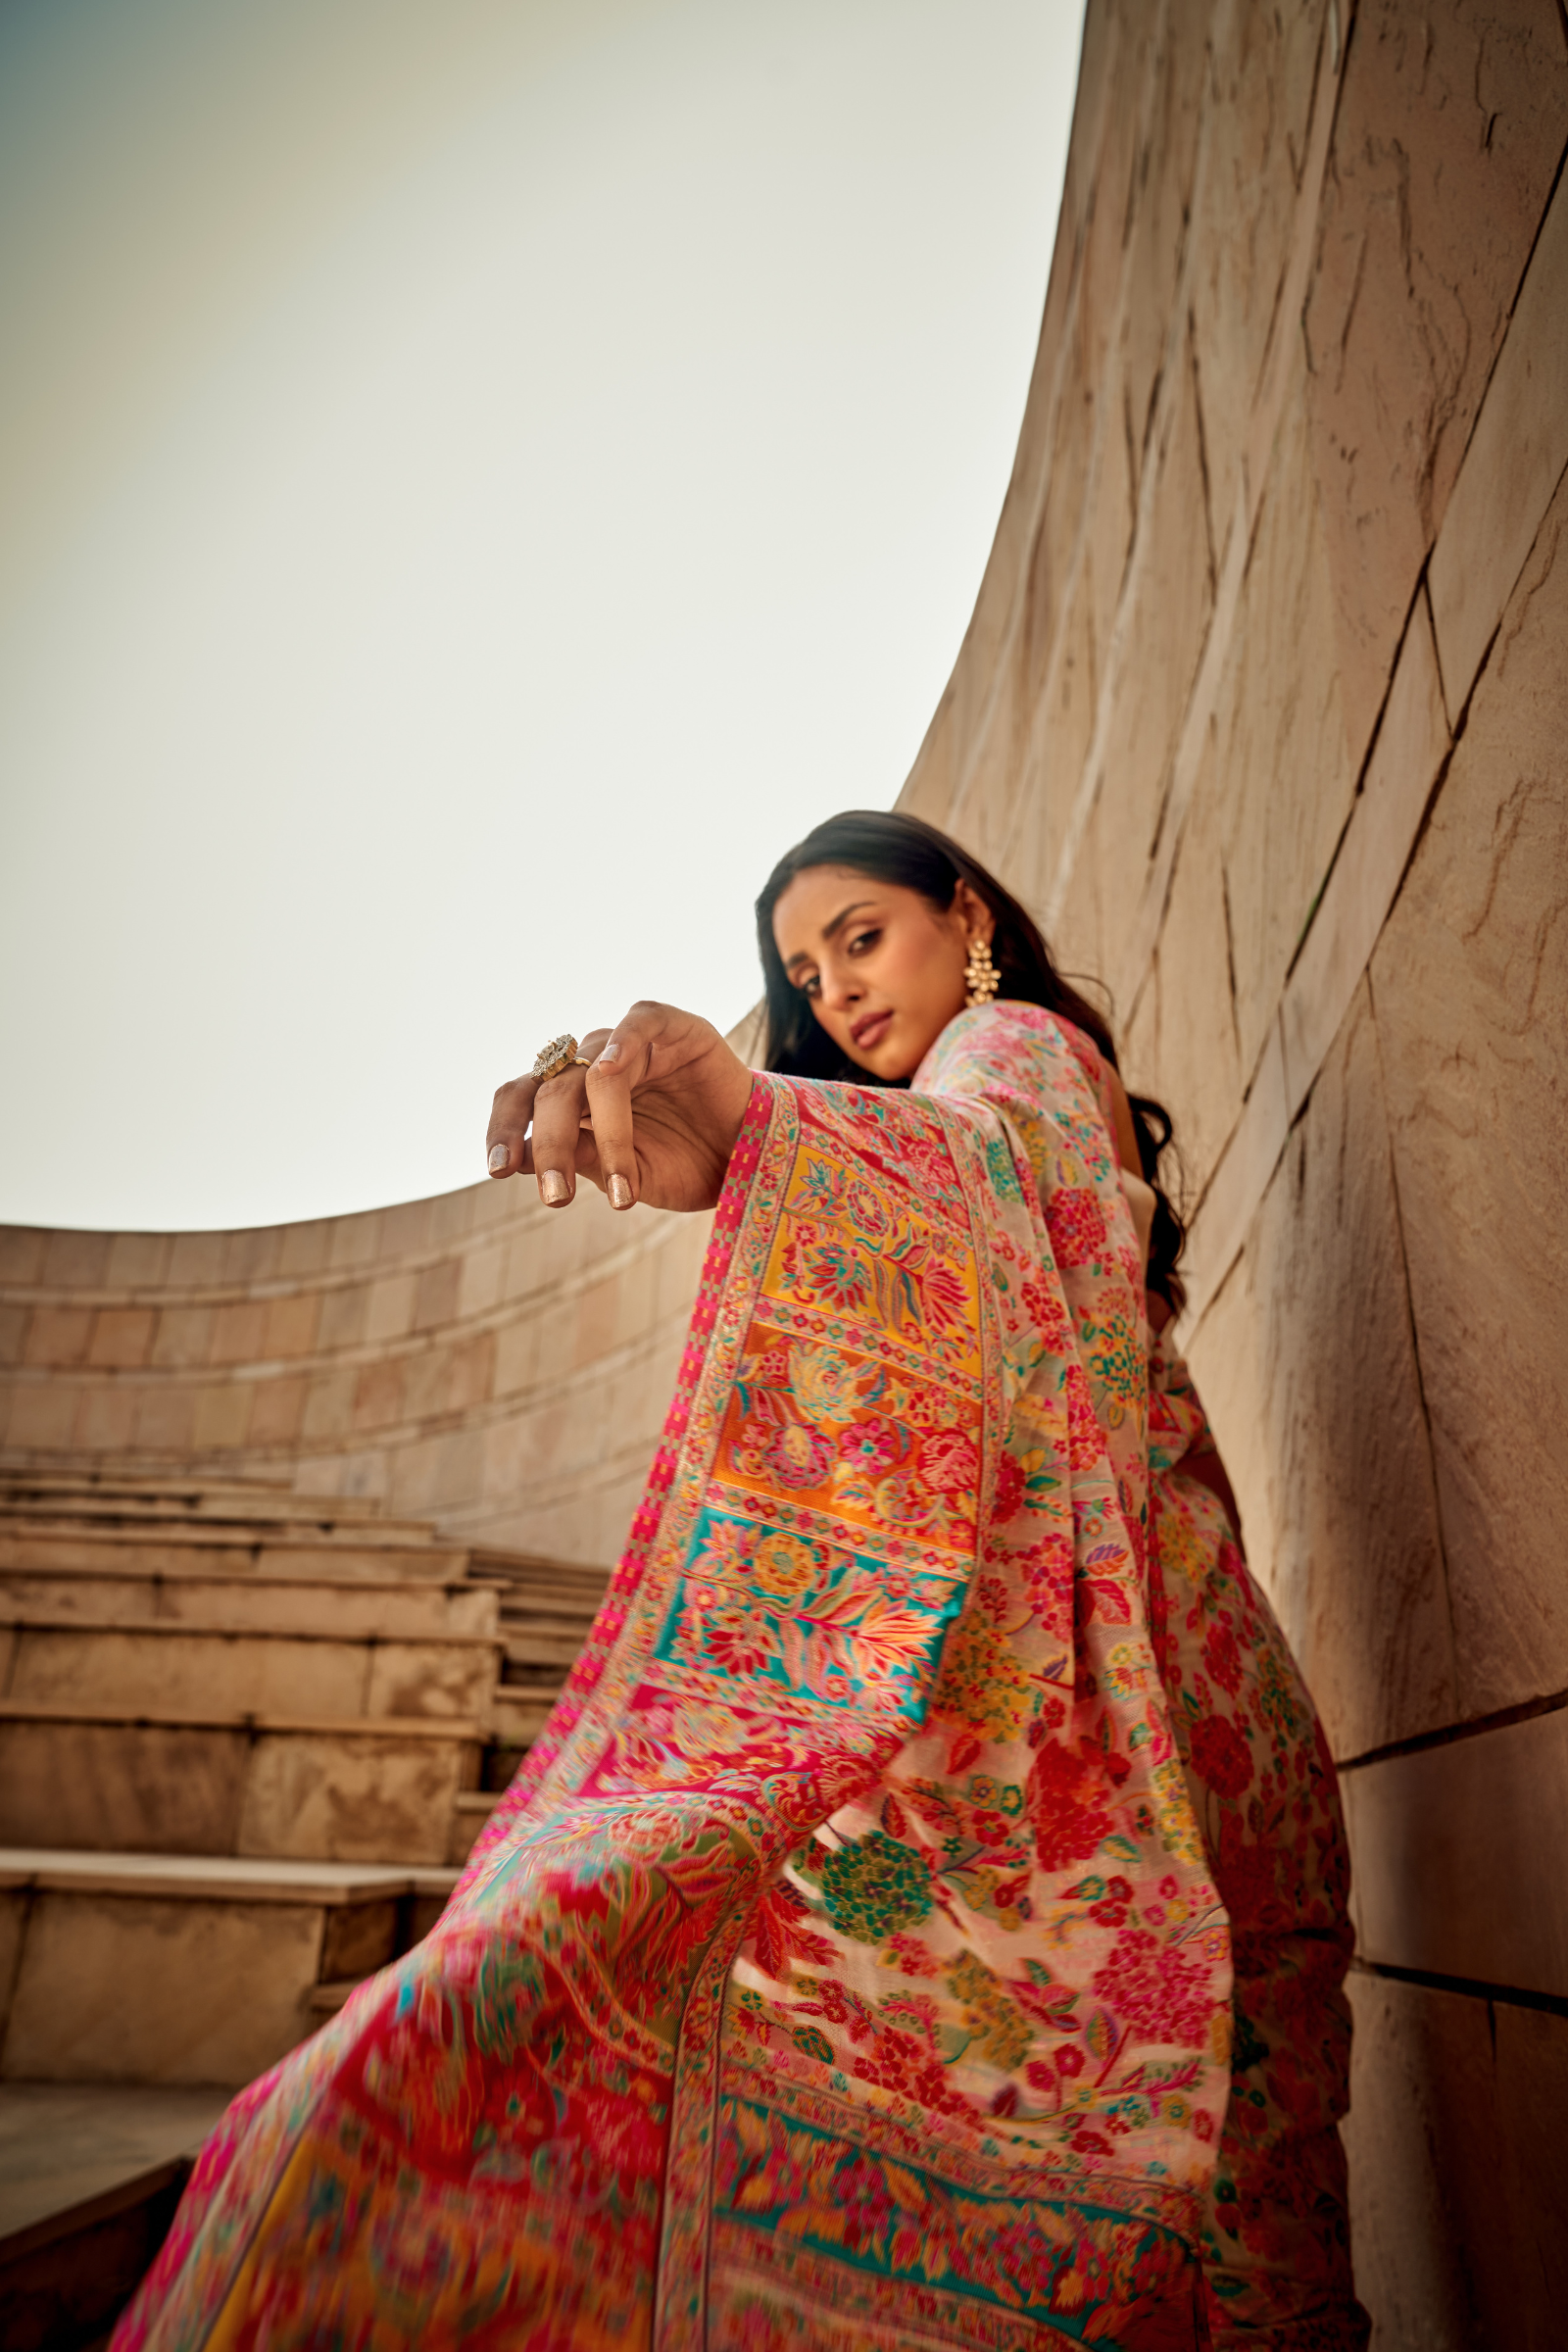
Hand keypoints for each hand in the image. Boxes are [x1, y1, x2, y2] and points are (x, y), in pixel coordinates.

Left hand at [485, 1002, 754, 1213]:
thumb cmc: (687, 1165)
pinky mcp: (673, 1028)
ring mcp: (631, 1044)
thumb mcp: (625, 1177)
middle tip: (558, 1199)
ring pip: (591, 1072)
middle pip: (551, 1092)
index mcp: (572, 1099)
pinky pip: (637, 1023)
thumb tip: (519, 1160)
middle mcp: (593, 1066)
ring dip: (602, 1132)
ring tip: (621, 1189)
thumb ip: (580, 1160)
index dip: (504, 1128)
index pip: (519, 1099)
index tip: (498, 1169)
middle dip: (552, 1148)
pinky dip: (621, 1043)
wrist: (753, 1159)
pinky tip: (612, 1072)